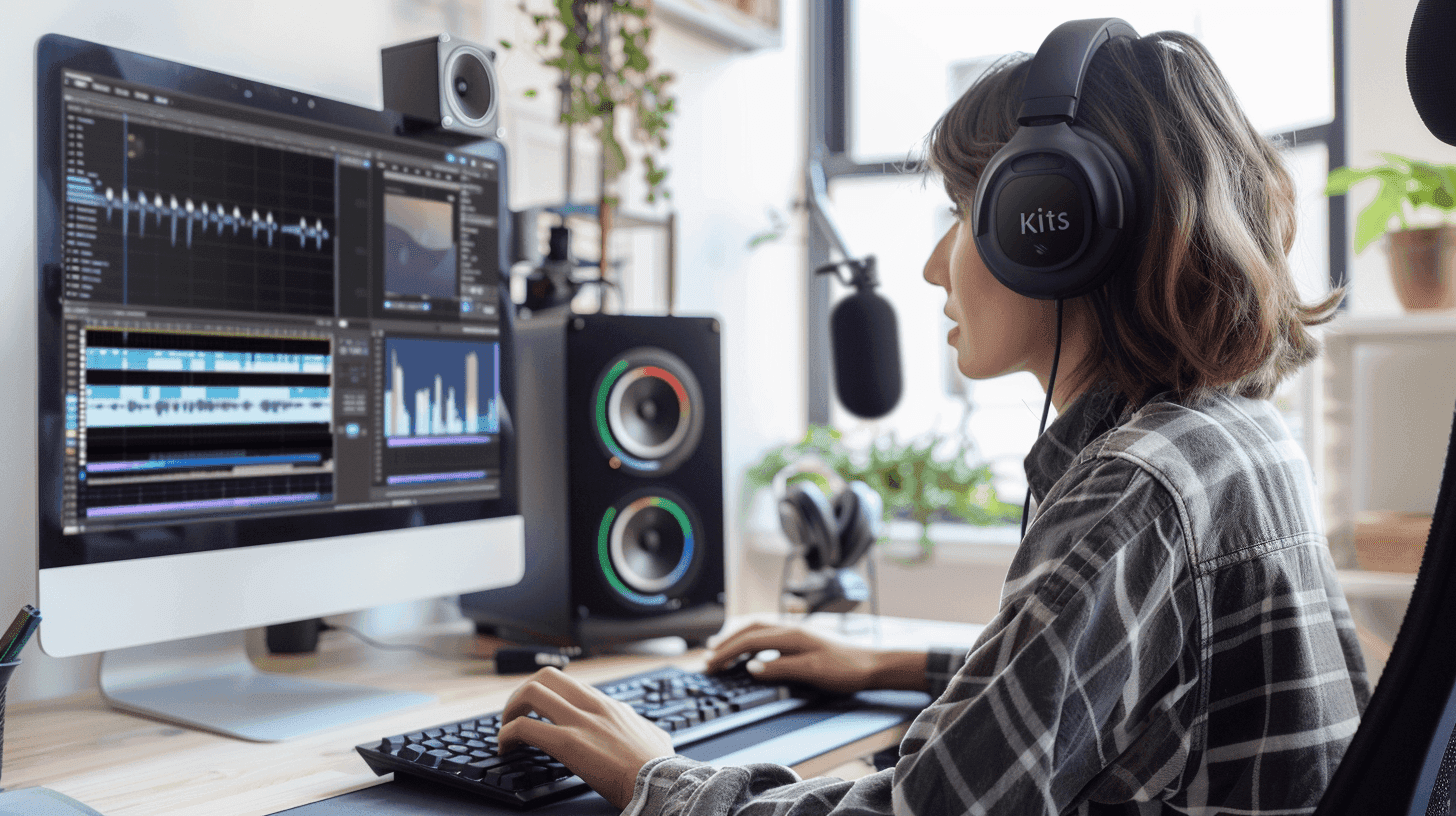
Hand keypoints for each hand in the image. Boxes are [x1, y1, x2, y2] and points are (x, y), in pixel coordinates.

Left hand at [498, 666, 674, 809]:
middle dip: (522, 693)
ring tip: (505, 732)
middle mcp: (592, 706)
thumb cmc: (659, 767)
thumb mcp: (653, 735)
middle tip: (514, 716)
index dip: (546, 695)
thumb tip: (646, 732)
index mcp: (609, 705)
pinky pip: (525, 728)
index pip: (569, 684)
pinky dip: (506, 736)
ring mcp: (580, 721)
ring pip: (531, 693)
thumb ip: (641, 729)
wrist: (660, 782)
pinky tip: (505, 749)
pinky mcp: (569, 743)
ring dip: (510, 711)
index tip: (536, 712)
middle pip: (547, 676)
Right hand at [705, 622, 883, 693]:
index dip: (727, 652)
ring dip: (737, 637)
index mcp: (791, 635)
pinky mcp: (801, 638)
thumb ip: (780, 668)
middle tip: (708, 658)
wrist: (872, 664)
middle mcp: (791, 628)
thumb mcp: (812, 672)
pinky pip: (768, 633)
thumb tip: (750, 667)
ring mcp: (796, 631)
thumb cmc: (846, 669)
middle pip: (750, 630)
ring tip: (720, 648)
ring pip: (758, 628)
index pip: (750, 641)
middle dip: (726, 643)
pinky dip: (751, 638)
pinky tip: (750, 648)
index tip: (710, 665)